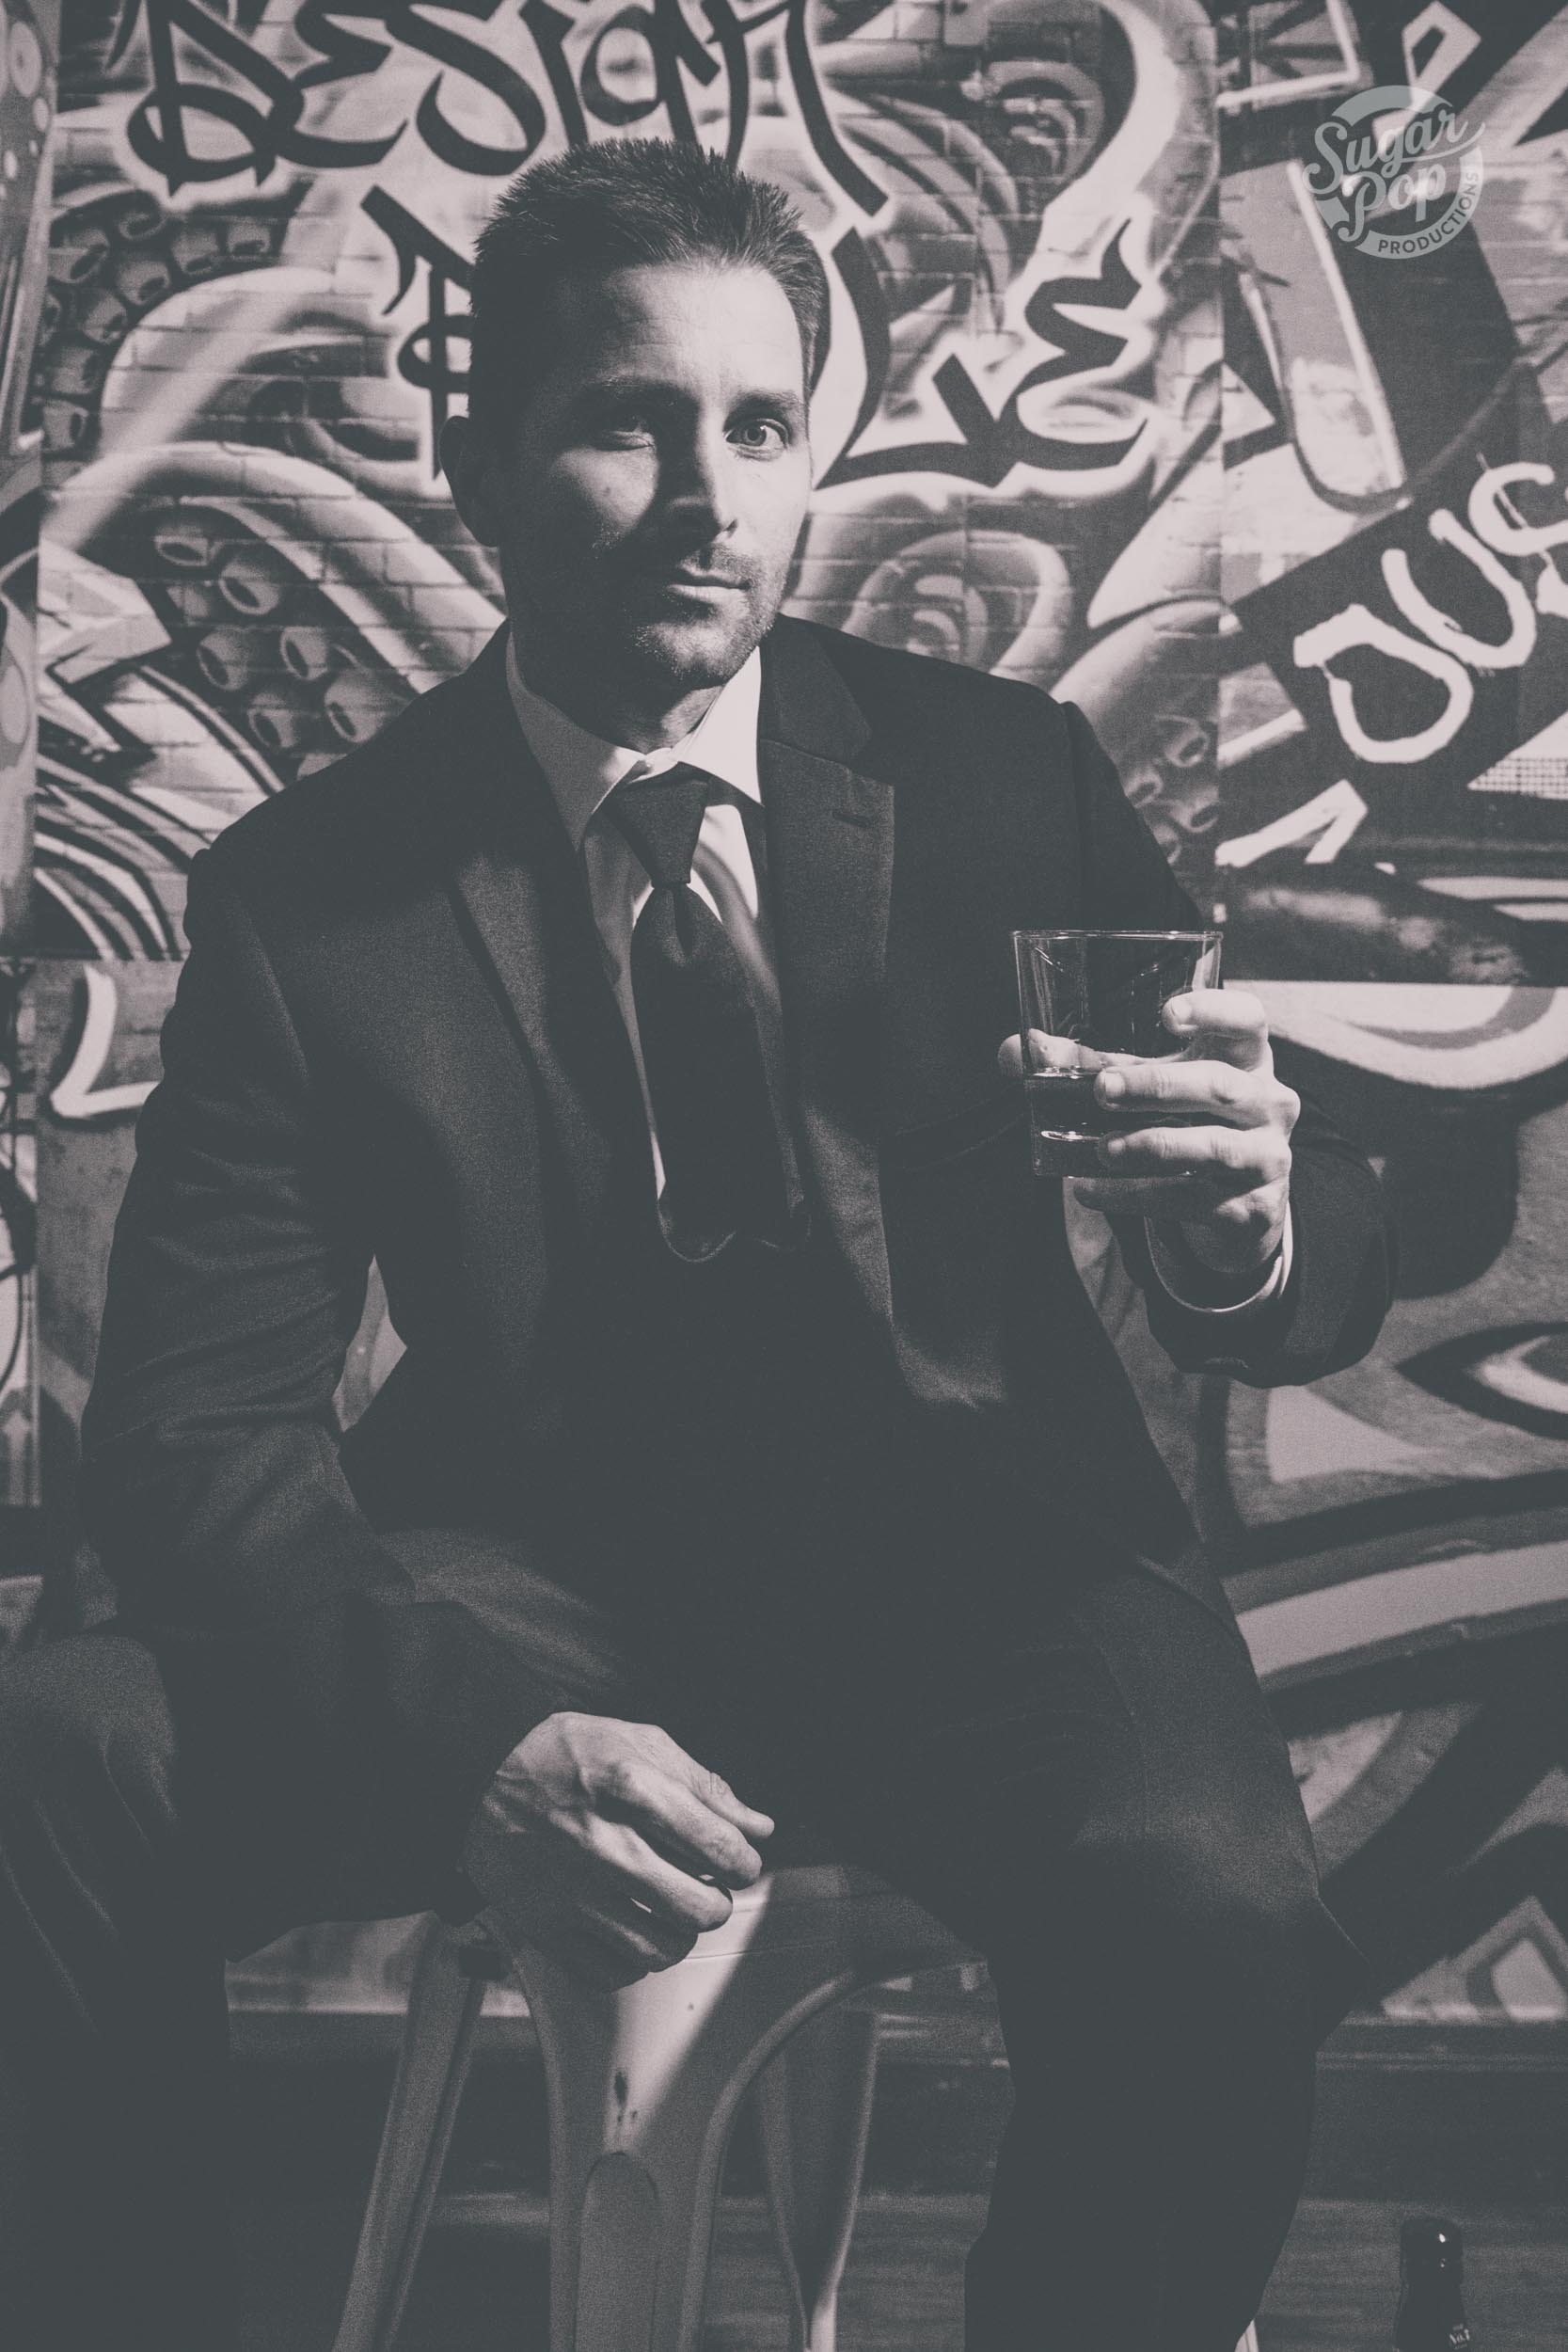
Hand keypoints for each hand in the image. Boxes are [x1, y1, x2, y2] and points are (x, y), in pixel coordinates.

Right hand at [462, 1712, 773, 1988]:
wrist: (478, 1774)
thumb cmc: (563, 1755)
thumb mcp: (639, 1741)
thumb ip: (704, 1785)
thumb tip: (757, 1827)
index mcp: (629, 1786)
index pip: (717, 1844)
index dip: (743, 1859)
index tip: (738, 1860)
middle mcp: (601, 1842)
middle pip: (697, 1906)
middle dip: (718, 1900)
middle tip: (709, 1887)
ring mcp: (571, 1890)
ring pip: (660, 1949)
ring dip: (679, 1934)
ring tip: (673, 1910)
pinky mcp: (545, 1925)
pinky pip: (610, 1973)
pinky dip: (631, 1961)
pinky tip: (631, 1929)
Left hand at [999, 989, 1296, 1279]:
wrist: (1241, 1206)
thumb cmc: (1189, 1121)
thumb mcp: (1152, 1086)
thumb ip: (1091, 1065)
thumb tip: (1013, 1051)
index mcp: (1247, 1057)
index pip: (1248, 1019)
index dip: (1214, 1011)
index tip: (1167, 1015)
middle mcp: (1269, 1101)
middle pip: (1218, 1085)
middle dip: (1157, 1086)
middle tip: (1102, 1089)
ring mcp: (1266, 1156)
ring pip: (1211, 1147)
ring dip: (1150, 1146)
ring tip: (1101, 1150)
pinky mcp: (1252, 1207)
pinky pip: (1193, 1200)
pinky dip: (1137, 1197)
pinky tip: (1092, 1192)